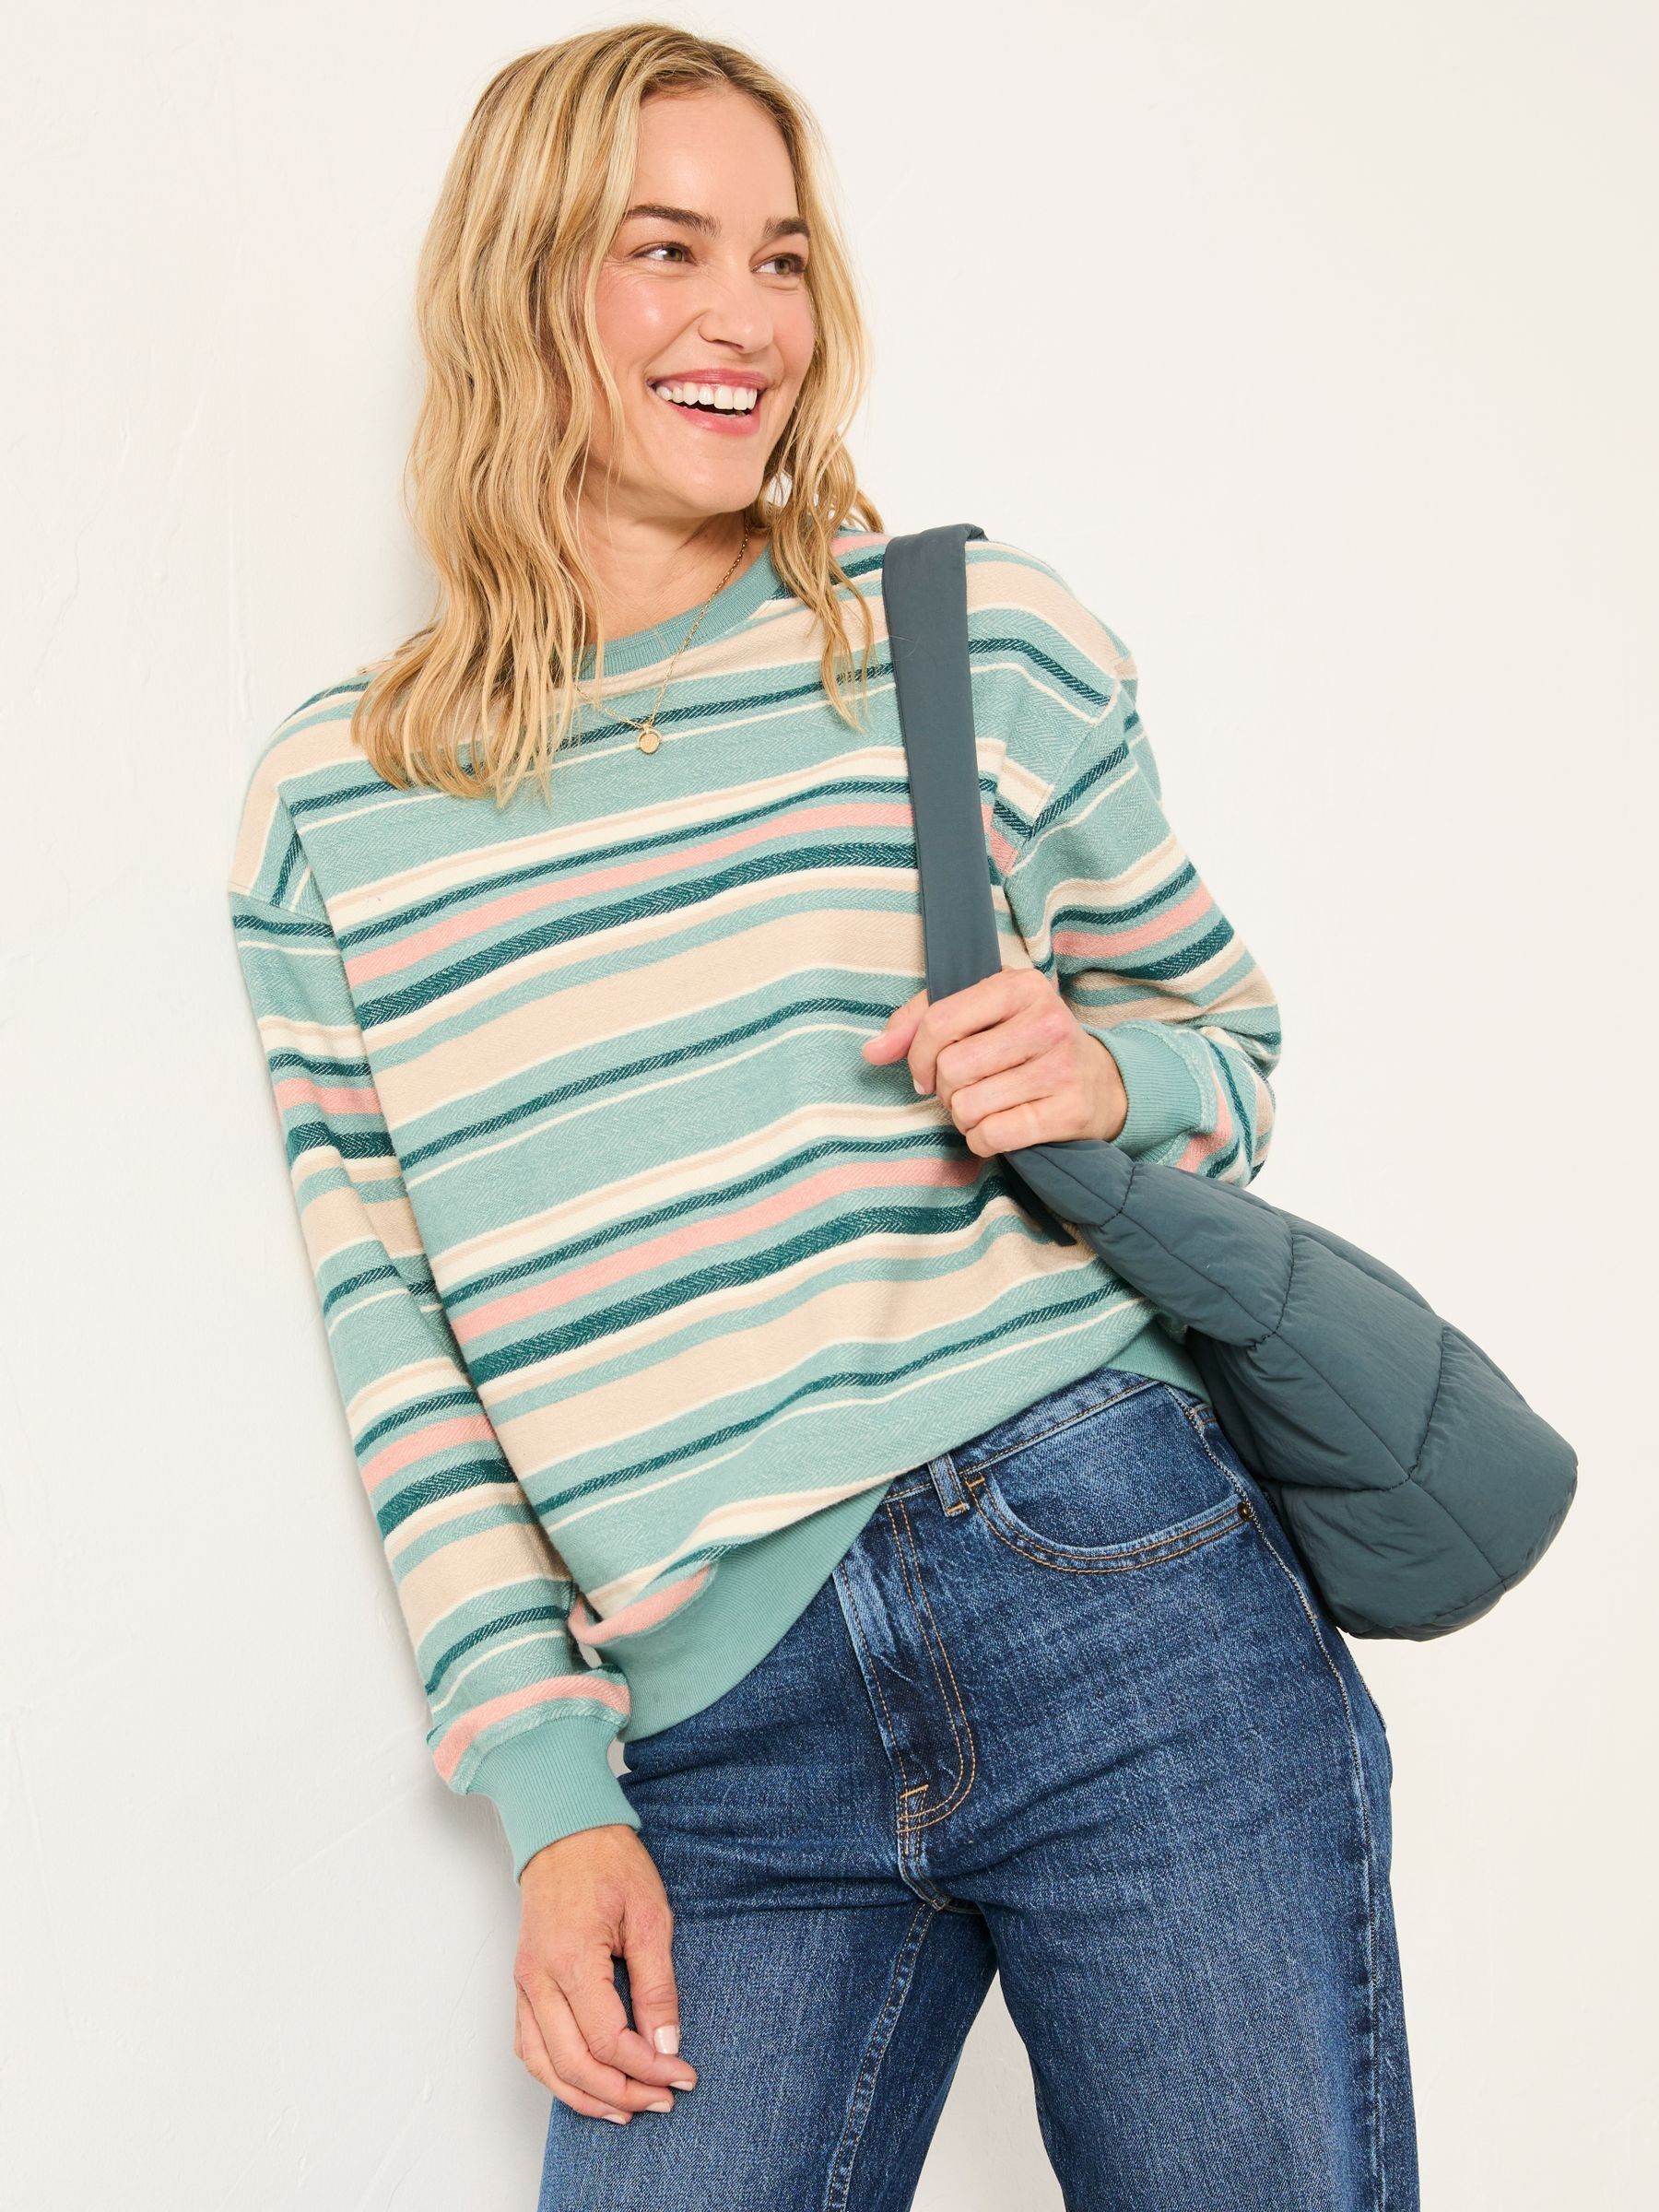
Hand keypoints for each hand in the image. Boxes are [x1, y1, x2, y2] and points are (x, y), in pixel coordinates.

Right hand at [513, 1824, 698, 2124]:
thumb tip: (667, 2045)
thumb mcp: (650, 1915)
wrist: (564, 1828)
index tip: (682, 2075)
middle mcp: (538, 1979)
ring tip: (626, 2110)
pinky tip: (586, 2085)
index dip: (647, 2068)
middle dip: (621, 2093)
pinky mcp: (522, 1982)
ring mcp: (524, 1982)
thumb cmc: (608, 1861)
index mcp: (571, 1960)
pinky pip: (529, 2046)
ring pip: (543, 2065)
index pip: (608, 2040)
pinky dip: (555, 2075)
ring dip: (584, 2097)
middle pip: (573, 2065)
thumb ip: (657, 1985)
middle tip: (663, 2100)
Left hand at [862, 967, 1127, 1153]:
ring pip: (969, 1106)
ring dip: (963, 1117)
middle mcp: (1046, 1021)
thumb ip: (920, 1022)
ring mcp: (1062, 1068)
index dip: (917, 1055)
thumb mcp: (981, 1015)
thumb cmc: (1026, 1044)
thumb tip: (872, 1051)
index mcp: (1019, 986)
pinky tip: (997, 1128)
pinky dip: (982, 1140)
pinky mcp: (1070, 1111)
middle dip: (945, 1090)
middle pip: (952, 1068)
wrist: (1100, 1082)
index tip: (924, 1071)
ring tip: (982, 1107)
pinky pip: (993, 1135)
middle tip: (962, 1091)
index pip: (939, 1021)